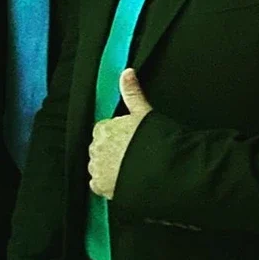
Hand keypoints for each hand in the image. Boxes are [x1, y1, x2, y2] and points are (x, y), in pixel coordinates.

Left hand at [88, 68, 152, 199]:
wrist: (162, 170)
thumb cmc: (155, 141)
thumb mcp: (144, 112)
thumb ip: (132, 92)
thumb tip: (126, 72)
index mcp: (103, 129)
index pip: (103, 130)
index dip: (117, 136)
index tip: (129, 141)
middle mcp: (96, 149)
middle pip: (100, 148)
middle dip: (112, 151)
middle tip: (131, 156)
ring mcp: (97, 169)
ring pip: (98, 166)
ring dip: (108, 168)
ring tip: (128, 169)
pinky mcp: (101, 187)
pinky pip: (98, 185)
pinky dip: (107, 184)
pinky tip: (122, 181)